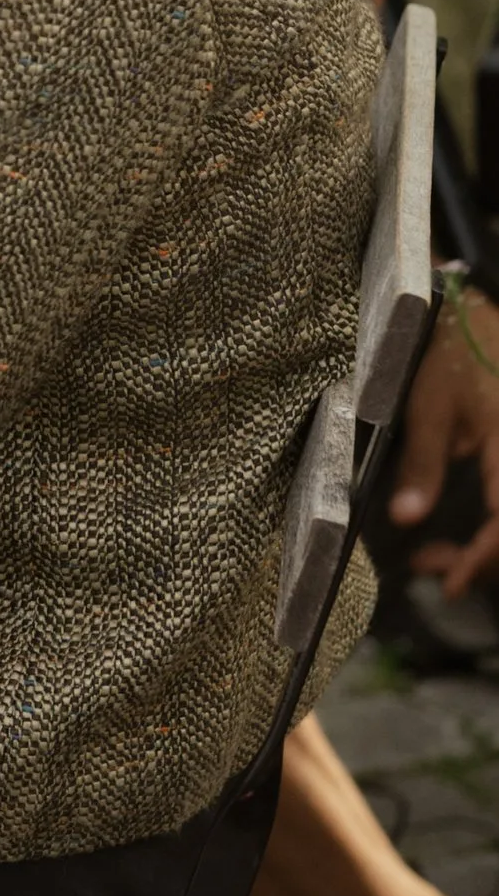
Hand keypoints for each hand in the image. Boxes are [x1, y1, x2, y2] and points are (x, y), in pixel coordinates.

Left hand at [388, 285, 498, 597]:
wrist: (480, 313)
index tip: (453, 582)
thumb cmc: (452, 355)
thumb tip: (406, 519)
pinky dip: (495, 528)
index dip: (484, 558)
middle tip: (439, 572)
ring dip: (489, 546)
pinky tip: (469, 539)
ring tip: (444, 560)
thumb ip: (422, 465)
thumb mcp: (428, 408)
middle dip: (485, 560)